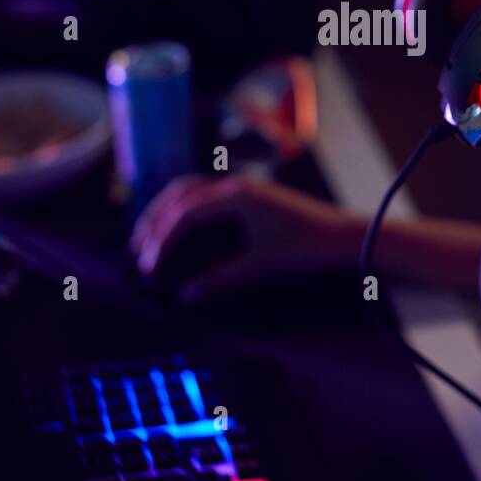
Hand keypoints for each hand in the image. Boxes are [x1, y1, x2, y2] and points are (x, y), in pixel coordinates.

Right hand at [129, 175, 356, 302]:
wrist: (344, 237)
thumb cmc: (307, 248)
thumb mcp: (261, 265)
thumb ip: (221, 278)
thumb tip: (184, 295)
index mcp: (236, 196)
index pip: (184, 214)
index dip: (162, 241)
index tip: (149, 268)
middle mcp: (235, 186)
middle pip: (179, 195)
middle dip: (153, 222)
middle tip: (136, 251)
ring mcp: (242, 188)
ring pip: (190, 191)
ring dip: (165, 211)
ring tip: (148, 237)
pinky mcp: (249, 197)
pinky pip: (205, 196)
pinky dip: (183, 209)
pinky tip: (178, 230)